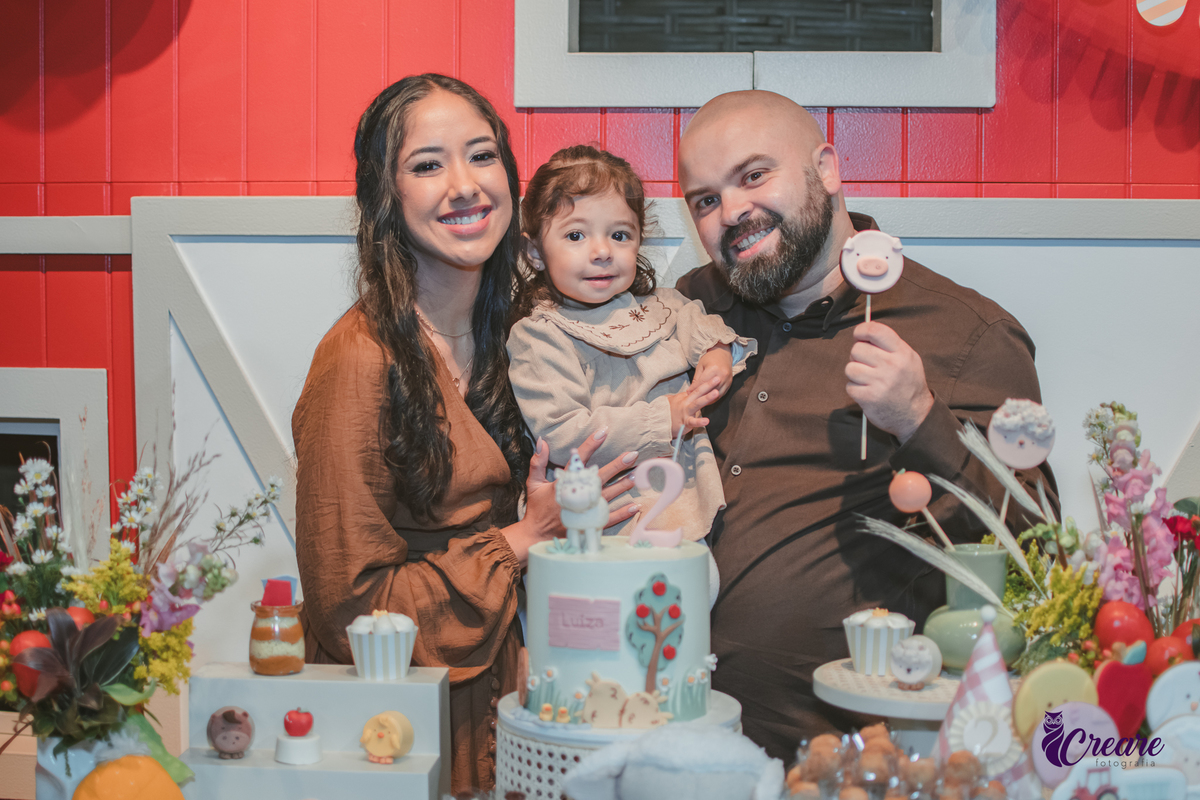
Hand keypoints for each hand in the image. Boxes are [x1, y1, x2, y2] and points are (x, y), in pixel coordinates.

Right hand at [503, 430, 640, 564]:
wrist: (537, 535)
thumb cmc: (537, 508)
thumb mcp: (533, 483)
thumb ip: (537, 462)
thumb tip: (542, 440)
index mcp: (563, 483)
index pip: (579, 459)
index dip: (591, 444)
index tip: (603, 431)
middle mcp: (576, 495)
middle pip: (599, 477)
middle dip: (617, 465)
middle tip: (632, 454)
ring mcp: (584, 511)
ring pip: (608, 495)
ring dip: (623, 486)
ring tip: (636, 475)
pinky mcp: (589, 524)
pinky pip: (609, 518)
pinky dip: (623, 513)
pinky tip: (635, 505)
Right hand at [668, 375, 721, 434]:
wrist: (657, 422)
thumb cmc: (668, 412)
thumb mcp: (675, 401)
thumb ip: (683, 396)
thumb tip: (689, 391)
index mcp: (685, 397)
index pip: (696, 388)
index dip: (705, 382)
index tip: (714, 376)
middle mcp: (685, 402)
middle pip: (698, 392)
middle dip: (708, 385)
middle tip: (717, 378)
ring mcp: (685, 412)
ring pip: (697, 404)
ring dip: (707, 398)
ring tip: (716, 393)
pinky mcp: (684, 422)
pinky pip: (692, 422)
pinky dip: (699, 421)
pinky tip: (707, 420)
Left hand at [694, 343, 733, 398]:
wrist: (722, 354)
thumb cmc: (710, 358)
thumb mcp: (700, 366)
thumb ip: (696, 379)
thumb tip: (691, 390)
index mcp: (714, 369)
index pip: (702, 383)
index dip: (694, 389)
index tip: (688, 393)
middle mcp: (722, 375)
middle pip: (710, 389)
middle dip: (700, 395)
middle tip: (693, 400)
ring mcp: (727, 380)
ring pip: (716, 394)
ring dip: (708, 399)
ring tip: (700, 402)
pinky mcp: (730, 383)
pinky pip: (721, 394)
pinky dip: (714, 398)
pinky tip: (708, 400)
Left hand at [845, 321, 933, 442]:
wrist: (915, 415)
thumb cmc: (908, 384)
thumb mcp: (908, 358)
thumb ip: (889, 344)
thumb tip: (864, 331)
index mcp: (901, 352)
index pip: (875, 330)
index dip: (861, 330)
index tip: (859, 335)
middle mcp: (891, 365)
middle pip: (857, 349)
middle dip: (858, 356)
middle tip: (867, 364)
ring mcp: (879, 382)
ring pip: (850, 368)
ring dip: (855, 374)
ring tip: (868, 379)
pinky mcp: (869, 398)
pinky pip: (849, 386)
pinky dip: (855, 389)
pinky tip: (867, 391)